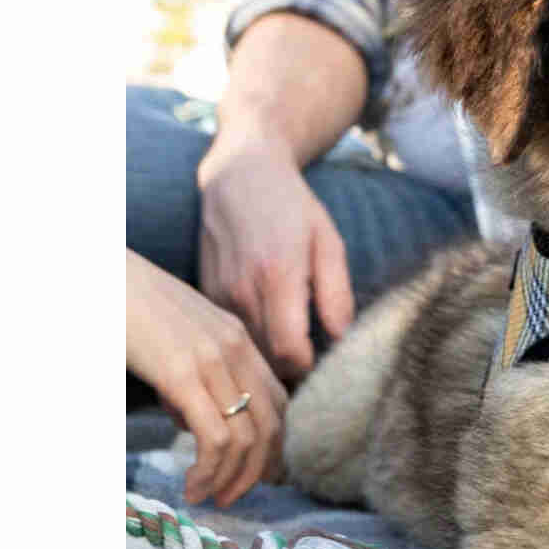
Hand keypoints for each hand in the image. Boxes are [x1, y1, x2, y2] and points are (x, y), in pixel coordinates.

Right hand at [126, 250, 288, 506]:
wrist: (96, 274)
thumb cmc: (123, 308)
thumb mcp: (171, 341)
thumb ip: (189, 376)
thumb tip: (190, 420)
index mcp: (237, 337)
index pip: (277, 400)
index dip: (272, 443)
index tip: (255, 473)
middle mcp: (237, 347)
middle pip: (272, 423)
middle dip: (259, 469)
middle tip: (234, 496)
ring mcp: (213, 360)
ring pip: (249, 437)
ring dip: (232, 479)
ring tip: (209, 497)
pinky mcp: (183, 374)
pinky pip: (216, 437)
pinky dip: (210, 471)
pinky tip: (192, 485)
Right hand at [195, 124, 353, 381]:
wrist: (240, 175)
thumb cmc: (293, 208)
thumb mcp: (328, 243)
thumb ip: (337, 295)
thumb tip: (342, 340)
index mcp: (278, 276)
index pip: (290, 351)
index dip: (310, 370)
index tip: (327, 368)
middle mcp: (242, 289)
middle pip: (266, 359)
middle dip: (292, 373)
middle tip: (316, 371)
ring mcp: (218, 293)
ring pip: (246, 352)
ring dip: (270, 362)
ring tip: (296, 356)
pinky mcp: (205, 294)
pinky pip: (230, 335)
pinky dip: (250, 344)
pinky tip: (270, 335)